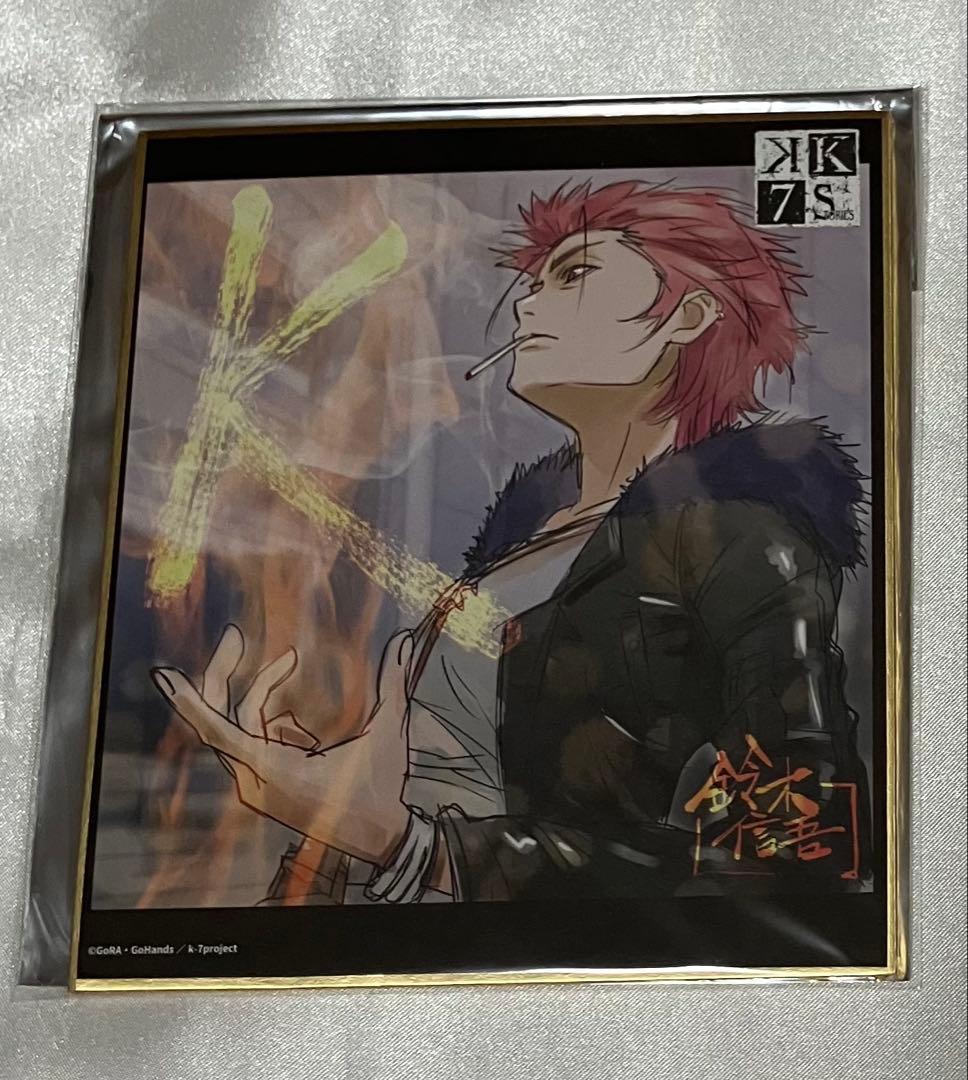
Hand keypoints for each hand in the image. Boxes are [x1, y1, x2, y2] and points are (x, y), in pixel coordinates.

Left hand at [150, 624, 413, 865]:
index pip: (219, 730)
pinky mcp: (261, 789)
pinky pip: (250, 742)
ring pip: (240, 725)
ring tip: (294, 673)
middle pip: (224, 716)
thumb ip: (393, 683)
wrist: (382, 840)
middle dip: (226, 672)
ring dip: (264, 694)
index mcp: (276, 770)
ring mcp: (255, 787)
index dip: (188, 701)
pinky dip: (272, 723)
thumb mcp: (389, 734)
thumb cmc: (382, 789)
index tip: (162, 675)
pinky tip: (305, 732)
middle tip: (235, 634)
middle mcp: (256, 781)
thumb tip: (406, 638)